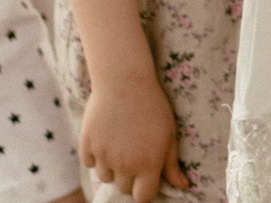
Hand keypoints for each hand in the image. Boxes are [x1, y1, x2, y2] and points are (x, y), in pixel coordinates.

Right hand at [80, 67, 188, 200]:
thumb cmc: (152, 106)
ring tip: (120, 143)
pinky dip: (96, 156)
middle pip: (124, 188)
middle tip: (134, 154)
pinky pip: (90, 163)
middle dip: (130, 177)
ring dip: (112, 167)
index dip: (145, 190)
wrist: (124, 80)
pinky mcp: (87, 146)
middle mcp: (125, 165)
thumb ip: (172, 164)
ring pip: (105, 177)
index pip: (143, 198)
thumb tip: (183, 186)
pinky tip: (106, 137)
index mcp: (148, 165)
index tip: (147, 178)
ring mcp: (104, 157)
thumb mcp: (169, 134)